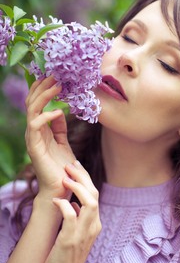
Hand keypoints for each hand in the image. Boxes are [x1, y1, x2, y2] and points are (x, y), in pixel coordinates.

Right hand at [25, 76, 75, 197]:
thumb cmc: (62, 166)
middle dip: (42, 86)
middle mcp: (33, 131)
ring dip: (44, 96)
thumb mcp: (63, 141)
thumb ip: (60, 127)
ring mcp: (32, 138)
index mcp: (40, 128)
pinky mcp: (34, 147)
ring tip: (58, 86)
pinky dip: (46, 116)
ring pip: (32, 110)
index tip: (54, 75)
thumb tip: (60, 111)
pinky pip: (35, 126)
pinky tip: (58, 111)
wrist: (61, 188)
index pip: (36, 102)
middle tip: (55, 74)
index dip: (42, 88)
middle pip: (32, 102)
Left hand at [41, 161, 101, 262]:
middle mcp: (93, 225)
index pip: (94, 194)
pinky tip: (56, 201)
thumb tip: (74, 203)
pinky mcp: (71, 240)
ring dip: (77, 187)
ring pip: (89, 202)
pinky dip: (65, 205)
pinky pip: (71, 216)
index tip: (75, 166)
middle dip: (83, 176)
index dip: (85, 178)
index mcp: (94, 222)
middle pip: (94, 193)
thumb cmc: (66, 256)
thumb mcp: (75, 233)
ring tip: (65, 179)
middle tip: (70, 165)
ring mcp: (83, 233)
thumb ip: (78, 218)